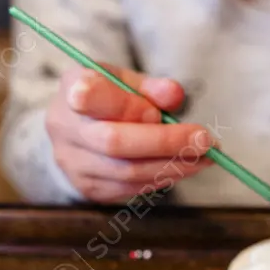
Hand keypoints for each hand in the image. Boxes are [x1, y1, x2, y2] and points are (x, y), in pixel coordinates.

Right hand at [46, 65, 214, 201]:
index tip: (157, 112)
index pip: (90, 96)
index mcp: (72, 87)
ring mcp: (72, 162)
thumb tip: (175, 95)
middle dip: (166, 143)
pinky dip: (160, 179)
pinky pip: (129, 188)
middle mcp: (64, 127)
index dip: (127, 106)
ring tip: (203, 157)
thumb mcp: (128, 80)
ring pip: (126, 171)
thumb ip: (152, 86)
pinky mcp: (86, 187)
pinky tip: (182, 168)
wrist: (77, 127)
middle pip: (114, 142)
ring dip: (172, 166)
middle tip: (205, 142)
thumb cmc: (108, 97)